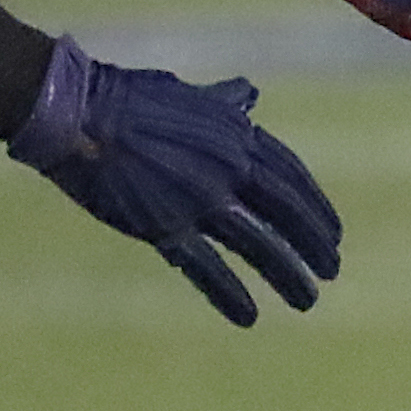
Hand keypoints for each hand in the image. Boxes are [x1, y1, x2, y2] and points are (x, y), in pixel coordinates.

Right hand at [10, 43, 342, 325]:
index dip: (315, 206)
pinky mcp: (164, 225)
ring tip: (307, 300)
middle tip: (331, 271)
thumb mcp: (186, 94)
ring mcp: (198, 198)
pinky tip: (249, 317)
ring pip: (257, 243)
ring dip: (287, 274)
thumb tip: (250, 93)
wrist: (78, 113)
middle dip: (313, 243)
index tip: (332, 232)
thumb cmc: (126, 98)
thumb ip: (222, 104)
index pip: (290, 175)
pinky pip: (205, 266)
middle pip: (285, 211)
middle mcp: (227, 167)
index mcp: (235, 135)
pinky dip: (229, 294)